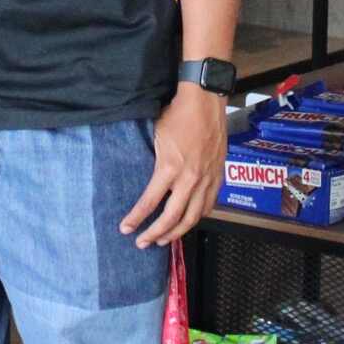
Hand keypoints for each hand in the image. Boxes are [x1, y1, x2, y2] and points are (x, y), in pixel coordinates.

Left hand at [122, 85, 226, 248]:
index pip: (150, 202)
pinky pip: (209, 205)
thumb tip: (145, 180)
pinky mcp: (218, 176)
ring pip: (194, 217)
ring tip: (164, 239)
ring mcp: (207, 179)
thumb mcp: (157, 137)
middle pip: (172, 218)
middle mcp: (190, 178)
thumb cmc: (178, 115)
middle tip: (142, 243)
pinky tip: (189, 222)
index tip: (126, 229)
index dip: (136, 219)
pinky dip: (198, 217)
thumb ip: (154, 163)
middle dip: (155, 234)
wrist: (206, 100)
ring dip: (177, 232)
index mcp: (170, 168)